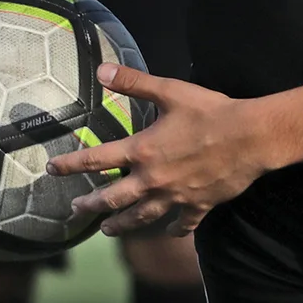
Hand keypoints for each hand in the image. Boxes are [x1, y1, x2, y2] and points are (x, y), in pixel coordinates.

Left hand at [48, 65, 270, 235]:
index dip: (70, 164)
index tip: (52, 169)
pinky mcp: (198, 207)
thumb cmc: (210, 112)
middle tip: (75, 210)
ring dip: (121, 225)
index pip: (95, 159)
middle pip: (113, 198)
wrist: (250, 138)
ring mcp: (175, 197)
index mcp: (142, 151)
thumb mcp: (170, 91)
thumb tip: (101, 71)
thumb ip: (133, 82)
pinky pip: (181, 224)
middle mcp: (153, 180)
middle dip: (91, 205)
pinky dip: (172, 229)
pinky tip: (168, 231)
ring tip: (108, 230)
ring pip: (141, 218)